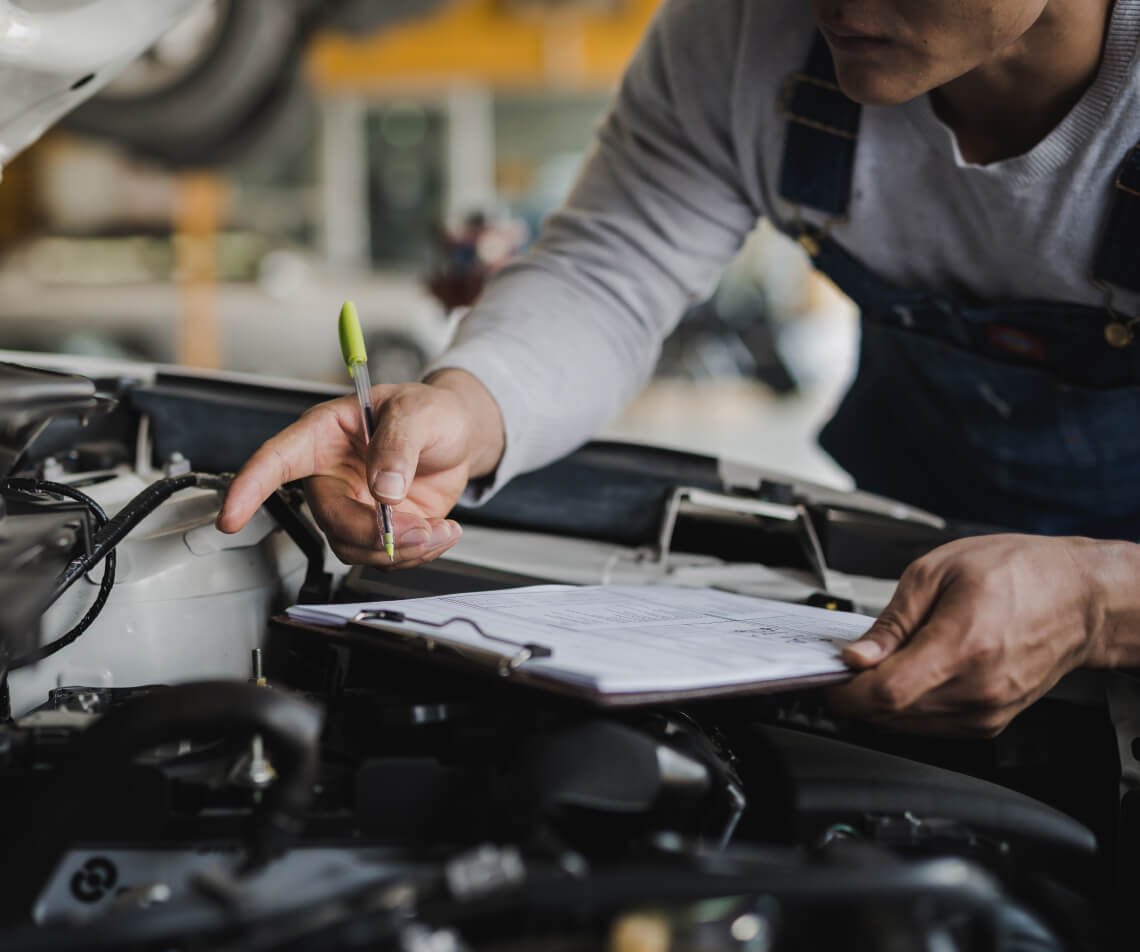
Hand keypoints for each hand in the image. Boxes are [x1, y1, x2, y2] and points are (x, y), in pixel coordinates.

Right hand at [216, 369, 504, 568]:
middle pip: (328, 519)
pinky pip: (383, 555)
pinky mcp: (378, 528)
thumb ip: (398, 445)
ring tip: (437, 531)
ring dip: (398, 550)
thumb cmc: (430, 410)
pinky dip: (417, 554)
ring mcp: (354, 505)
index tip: (231, 517)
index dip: (250, 488)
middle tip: (415, 528)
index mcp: (324, 434)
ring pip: (354, 547)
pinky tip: (441, 534)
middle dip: (371, 533)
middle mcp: (331, 474)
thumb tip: (383, 487)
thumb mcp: (417, 413)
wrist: (460, 434)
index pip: (275, 460)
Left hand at [828, 534, 1122, 736]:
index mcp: (963, 646)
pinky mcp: (991, 722)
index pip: (886, 693)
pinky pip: (932, 726)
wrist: (1078, 596)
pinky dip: (909, 706)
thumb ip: (891, 621)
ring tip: (883, 662)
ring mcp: (987, 711)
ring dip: (882, 702)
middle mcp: (978, 689)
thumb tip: (857, 656)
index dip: (845, 691)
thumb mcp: (938, 572)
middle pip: (891, 714)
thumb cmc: (1019, 572)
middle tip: (850, 662)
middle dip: (858, 693)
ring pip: (907, 726)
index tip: (827, 678)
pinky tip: (912, 675)